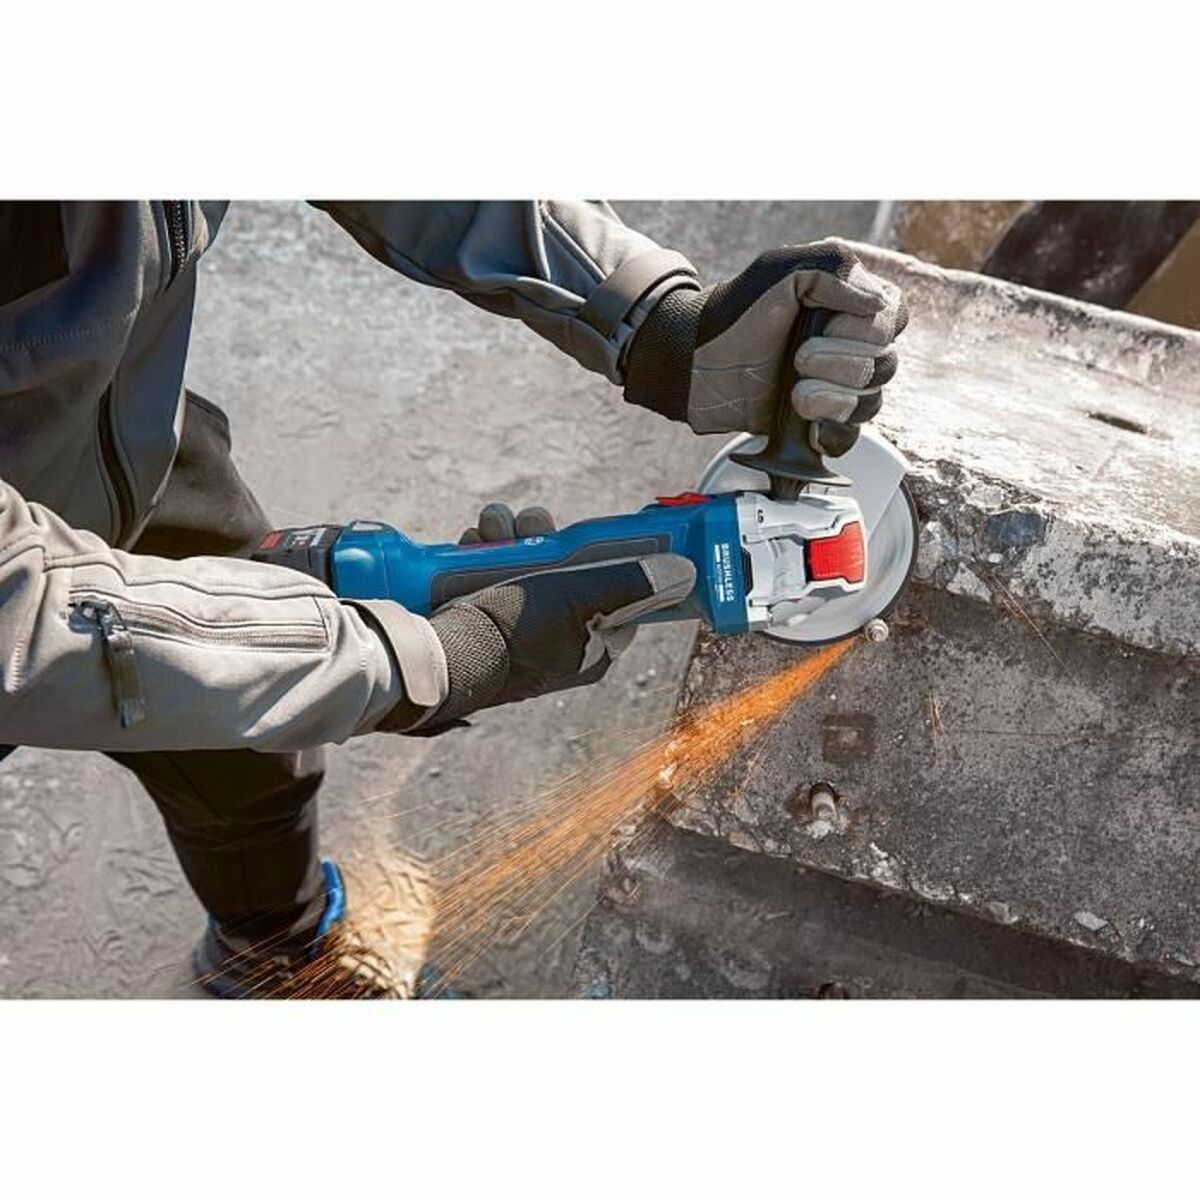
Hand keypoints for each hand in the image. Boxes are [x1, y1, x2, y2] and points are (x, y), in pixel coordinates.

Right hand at [392, 502, 695, 730]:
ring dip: (508, 535)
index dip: (601, 559)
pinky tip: (472, 540)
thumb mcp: (583, 599)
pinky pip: (489, 571)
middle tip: (529, 524)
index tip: (584, 534)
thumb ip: (634, 583)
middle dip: (544, 537)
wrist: (439, 654)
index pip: (613, 595)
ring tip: (493, 528)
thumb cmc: (515, 633)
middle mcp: (555, 642)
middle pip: (564, 571)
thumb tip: (684, 573)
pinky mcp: (479, 616)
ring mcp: (515, 630)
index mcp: (590, 650)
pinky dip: (481, 550)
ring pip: (523, 564)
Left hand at [624, 239, 906, 454]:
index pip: (893, 318)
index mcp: (850, 304)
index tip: (821, 323)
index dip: (865, 327)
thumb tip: (877, 305)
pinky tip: (810, 425)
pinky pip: (849, 438)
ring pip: (871, 402)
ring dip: (834, 398)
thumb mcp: (780, 270)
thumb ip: (833, 270)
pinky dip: (834, 433)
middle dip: (841, 363)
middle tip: (797, 358)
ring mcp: (837, 387)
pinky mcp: (816, 422)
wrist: (695, 361)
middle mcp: (851, 346)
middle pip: (885, 364)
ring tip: (795, 393)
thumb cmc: (735, 311)